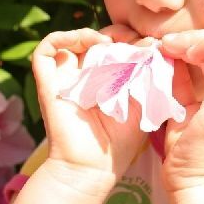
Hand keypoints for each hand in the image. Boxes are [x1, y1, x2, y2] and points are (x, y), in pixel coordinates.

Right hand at [32, 25, 148, 179]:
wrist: (93, 168)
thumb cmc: (119, 142)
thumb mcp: (141, 105)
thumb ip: (149, 79)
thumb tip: (157, 49)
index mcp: (106, 83)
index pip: (116, 50)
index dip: (132, 42)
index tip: (151, 46)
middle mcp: (84, 78)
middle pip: (96, 41)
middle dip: (118, 36)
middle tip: (135, 41)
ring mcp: (66, 79)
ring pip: (72, 41)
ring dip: (93, 34)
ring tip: (113, 43)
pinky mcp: (48, 83)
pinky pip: (46, 50)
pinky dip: (63, 37)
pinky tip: (90, 42)